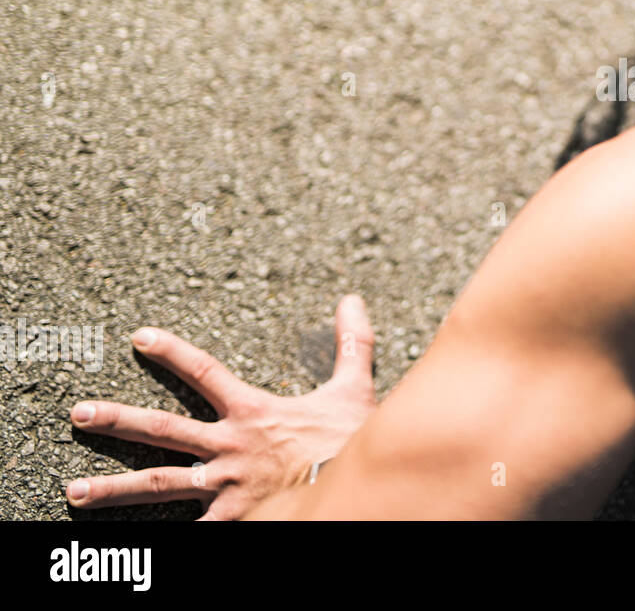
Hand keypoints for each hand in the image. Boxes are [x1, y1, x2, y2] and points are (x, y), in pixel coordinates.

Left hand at [64, 295, 375, 519]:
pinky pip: (190, 529)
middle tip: (78, 413)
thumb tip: (352, 300)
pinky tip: (129, 541)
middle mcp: (228, 447)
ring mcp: (224, 486)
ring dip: (113, 489)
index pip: (204, 372)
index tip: (140, 338)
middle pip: (162, 429)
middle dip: (117, 420)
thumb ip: (351, 343)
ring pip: (158, 484)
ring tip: (74, 492)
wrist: (353, 494)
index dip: (172, 352)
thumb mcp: (354, 387)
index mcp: (253, 411)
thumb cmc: (350, 440)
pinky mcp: (230, 519)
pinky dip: (162, 535)